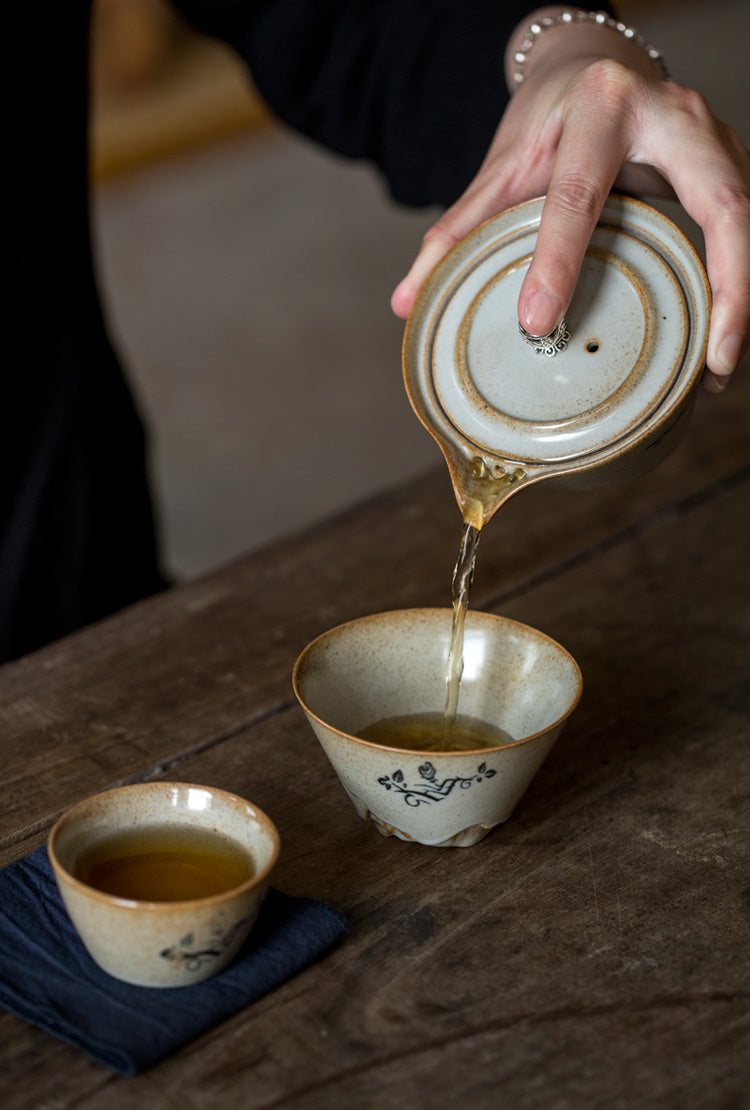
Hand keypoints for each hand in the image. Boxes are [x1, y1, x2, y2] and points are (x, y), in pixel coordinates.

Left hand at [391, 7, 749, 392]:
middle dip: (726, 284)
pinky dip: (733, 285)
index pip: (578, 193)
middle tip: (712, 360)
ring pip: (744, 219)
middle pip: (721, 203)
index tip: (538, 322)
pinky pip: (743, 228)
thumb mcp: (501, 167)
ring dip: (739, 296)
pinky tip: (717, 340)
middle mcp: (671, 115)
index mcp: (601, 108)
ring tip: (717, 368)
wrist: (592, 68)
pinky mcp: (727, 164)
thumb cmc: (549, 120)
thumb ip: (457, 231)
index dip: (557, 260)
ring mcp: (711, 138)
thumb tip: (406, 301)